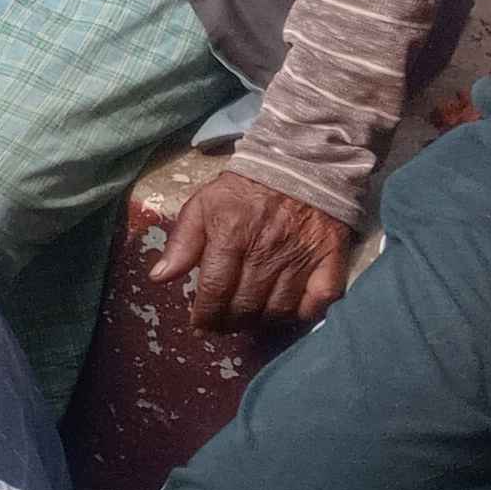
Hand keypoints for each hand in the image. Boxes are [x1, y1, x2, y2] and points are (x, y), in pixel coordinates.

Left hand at [149, 169, 354, 330]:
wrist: (299, 163)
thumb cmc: (244, 188)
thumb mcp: (202, 205)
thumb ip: (182, 242)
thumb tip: (160, 278)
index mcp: (231, 237)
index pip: (215, 291)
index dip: (205, 316)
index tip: (200, 325)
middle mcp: (267, 251)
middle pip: (246, 306)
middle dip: (229, 323)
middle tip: (223, 325)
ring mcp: (302, 257)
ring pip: (279, 309)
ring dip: (261, 321)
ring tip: (250, 319)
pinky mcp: (330, 257)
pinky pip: (320, 301)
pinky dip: (304, 314)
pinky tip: (289, 312)